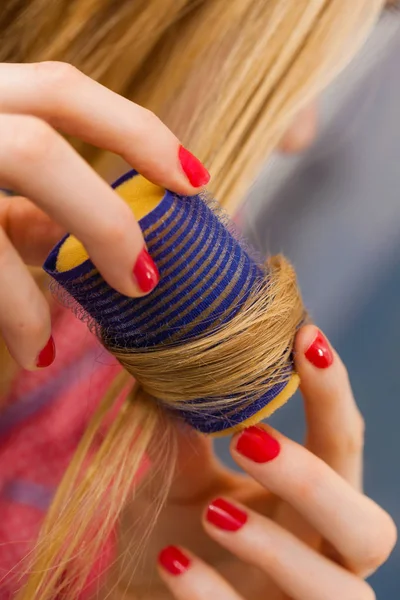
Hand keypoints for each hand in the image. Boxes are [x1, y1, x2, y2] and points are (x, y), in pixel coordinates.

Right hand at [0, 61, 208, 368]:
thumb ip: (27, 200)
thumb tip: (83, 235)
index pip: (64, 89)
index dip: (137, 130)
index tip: (195, 179)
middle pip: (36, 145)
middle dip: (101, 218)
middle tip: (144, 282)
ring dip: (25, 300)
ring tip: (45, 346)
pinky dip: (6, 313)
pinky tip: (21, 347)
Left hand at [110, 325, 395, 599]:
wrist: (139, 598)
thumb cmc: (172, 537)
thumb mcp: (178, 480)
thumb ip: (187, 434)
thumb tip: (180, 368)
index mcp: (306, 508)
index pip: (343, 448)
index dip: (334, 395)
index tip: (305, 337)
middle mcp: (317, 558)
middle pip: (368, 530)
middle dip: (316, 482)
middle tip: (251, 439)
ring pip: (339, 594)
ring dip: (277, 547)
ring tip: (213, 511)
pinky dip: (212, 593)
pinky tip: (172, 560)